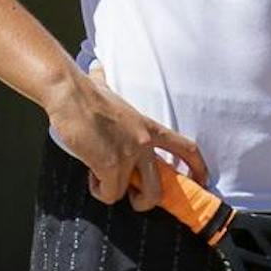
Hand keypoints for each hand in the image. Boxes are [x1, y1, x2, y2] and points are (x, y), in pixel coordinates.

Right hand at [41, 68, 203, 210]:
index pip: (186, 148)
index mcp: (148, 127)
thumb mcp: (107, 89)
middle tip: (132, 196)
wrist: (70, 94)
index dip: (198, 168)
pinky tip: (90, 175)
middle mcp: (143, 142)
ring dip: (115, 194)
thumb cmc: (84, 92)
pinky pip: (109, 194)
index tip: (200, 181)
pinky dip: (98, 190)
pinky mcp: (110, 166)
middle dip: (146, 201)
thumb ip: (107, 85)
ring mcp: (128, 155)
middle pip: (160, 188)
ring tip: (101, 180)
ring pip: (133, 196)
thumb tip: (96, 69)